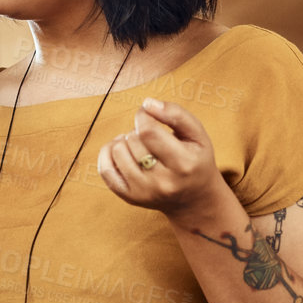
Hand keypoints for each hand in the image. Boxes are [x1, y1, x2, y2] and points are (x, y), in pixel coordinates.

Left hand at [97, 98, 228, 223]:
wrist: (195, 198)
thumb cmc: (195, 159)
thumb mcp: (197, 135)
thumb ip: (176, 114)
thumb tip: (147, 103)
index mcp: (184, 164)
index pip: (148, 131)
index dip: (143, 116)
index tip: (148, 114)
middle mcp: (163, 182)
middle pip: (133, 140)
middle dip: (138, 131)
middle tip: (152, 137)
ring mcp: (144, 192)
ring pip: (118, 151)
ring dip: (125, 141)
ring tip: (140, 144)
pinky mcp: (129, 197)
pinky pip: (105, 169)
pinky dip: (108, 154)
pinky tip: (123, 151)